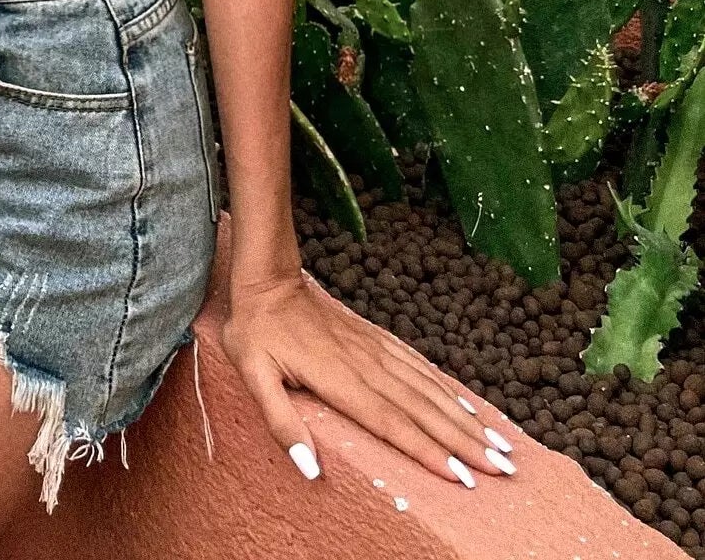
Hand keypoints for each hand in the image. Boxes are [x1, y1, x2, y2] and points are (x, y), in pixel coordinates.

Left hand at [220, 269, 517, 487]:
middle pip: (424, 410)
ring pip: (429, 389)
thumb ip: (281, 423)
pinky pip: (418, 366)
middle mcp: (367, 365)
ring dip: (465, 418)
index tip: (462, 478)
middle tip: (503, 468)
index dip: (429, 452)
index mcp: (341, 379)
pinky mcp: (376, 338)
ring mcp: (376, 349)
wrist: (268, 278)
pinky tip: (464, 405)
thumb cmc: (256, 332)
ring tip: (499, 444)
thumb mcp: (253, 376)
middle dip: (466, 441)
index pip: (393, 424)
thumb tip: (309, 471)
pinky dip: (446, 388)